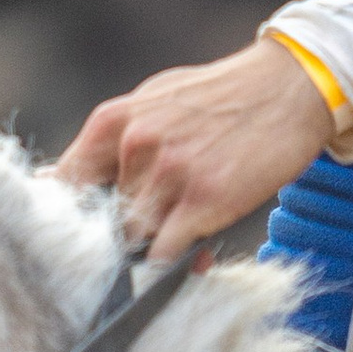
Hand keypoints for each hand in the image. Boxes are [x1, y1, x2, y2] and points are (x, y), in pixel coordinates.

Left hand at [56, 38, 335, 259]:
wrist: (291, 87)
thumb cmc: (222, 97)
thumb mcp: (155, 101)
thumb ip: (112, 140)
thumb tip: (61, 177)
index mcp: (114, 121)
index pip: (65, 185)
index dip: (69, 217)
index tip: (80, 235)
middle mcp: (134, 145)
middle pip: (105, 218)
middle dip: (127, 232)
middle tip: (160, 233)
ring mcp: (169, 173)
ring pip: (135, 239)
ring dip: (154, 249)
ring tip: (185, 237)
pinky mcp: (205, 199)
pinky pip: (167, 253)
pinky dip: (174, 263)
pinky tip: (197, 253)